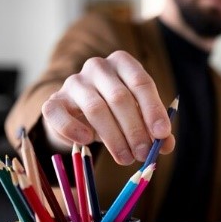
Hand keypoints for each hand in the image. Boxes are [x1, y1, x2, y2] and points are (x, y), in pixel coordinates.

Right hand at [41, 51, 174, 164]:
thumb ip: (154, 128)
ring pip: (95, 108)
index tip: (162, 134)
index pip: (141, 82)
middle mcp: (98, 67)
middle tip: (143, 153)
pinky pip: (59, 114)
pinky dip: (73, 129)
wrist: (80, 113)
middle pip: (120, 97)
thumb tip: (167, 145)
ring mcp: (74, 82)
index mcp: (123, 63)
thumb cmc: (117, 111)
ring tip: (126, 158)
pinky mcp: (54, 101)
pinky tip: (88, 141)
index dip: (153, 110)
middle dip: (135, 129)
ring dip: (113, 137)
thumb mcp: (139, 115)